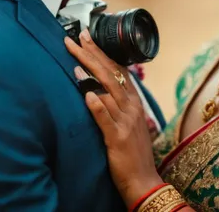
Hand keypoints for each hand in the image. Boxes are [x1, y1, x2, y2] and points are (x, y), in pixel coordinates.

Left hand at [65, 30, 163, 207]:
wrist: (143, 181)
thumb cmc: (132, 152)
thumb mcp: (127, 123)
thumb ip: (116, 104)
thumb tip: (96, 88)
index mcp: (133, 102)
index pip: (117, 69)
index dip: (102, 52)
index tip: (87, 37)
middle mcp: (131, 107)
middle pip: (110, 74)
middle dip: (92, 53)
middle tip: (76, 37)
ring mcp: (125, 121)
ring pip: (106, 91)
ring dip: (90, 73)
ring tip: (74, 58)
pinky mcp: (116, 138)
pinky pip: (105, 118)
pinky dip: (96, 105)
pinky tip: (86, 93)